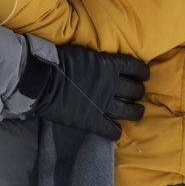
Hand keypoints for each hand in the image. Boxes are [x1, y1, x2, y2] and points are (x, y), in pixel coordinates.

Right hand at [25, 44, 148, 140]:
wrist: (40, 80)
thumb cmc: (58, 61)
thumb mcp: (85, 53)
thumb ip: (99, 61)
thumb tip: (106, 63)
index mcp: (110, 65)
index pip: (136, 68)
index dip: (142, 73)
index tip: (143, 76)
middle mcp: (111, 85)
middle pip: (135, 91)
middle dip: (138, 93)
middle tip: (135, 95)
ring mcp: (103, 104)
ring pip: (129, 111)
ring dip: (135, 112)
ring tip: (134, 112)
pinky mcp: (92, 121)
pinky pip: (111, 130)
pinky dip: (115, 132)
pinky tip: (115, 132)